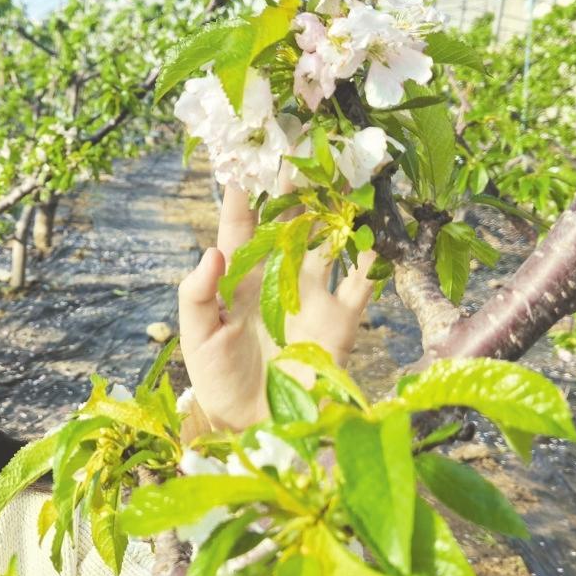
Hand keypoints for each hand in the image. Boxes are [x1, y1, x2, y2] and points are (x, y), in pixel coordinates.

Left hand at [177, 180, 376, 433]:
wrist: (254, 424)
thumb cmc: (218, 379)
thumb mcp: (197, 336)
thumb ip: (197, 294)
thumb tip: (210, 251)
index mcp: (240, 278)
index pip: (241, 227)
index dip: (244, 196)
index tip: (246, 161)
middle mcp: (279, 279)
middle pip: (291, 224)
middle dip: (297, 190)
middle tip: (303, 151)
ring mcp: (312, 297)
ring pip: (328, 243)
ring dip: (336, 213)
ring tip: (345, 177)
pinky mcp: (339, 321)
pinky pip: (361, 283)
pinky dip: (372, 259)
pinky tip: (378, 235)